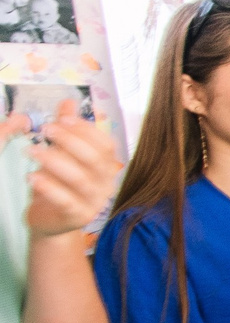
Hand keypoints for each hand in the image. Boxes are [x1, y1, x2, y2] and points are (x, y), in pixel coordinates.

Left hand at [14, 115, 121, 238]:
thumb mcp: (62, 153)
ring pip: (79, 179)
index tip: (62, 118)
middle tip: (45, 131)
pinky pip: (65, 200)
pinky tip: (32, 176)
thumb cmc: (58, 183)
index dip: (86, 130)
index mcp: (106, 166)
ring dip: (54, 162)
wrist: (51, 220)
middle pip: (94, 160)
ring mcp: (94, 202)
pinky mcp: (77, 217)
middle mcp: (105, 184)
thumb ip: (67, 129)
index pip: (106, 145)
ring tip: (30, 151)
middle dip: (69, 141)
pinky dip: (48, 187)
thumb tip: (69, 102)